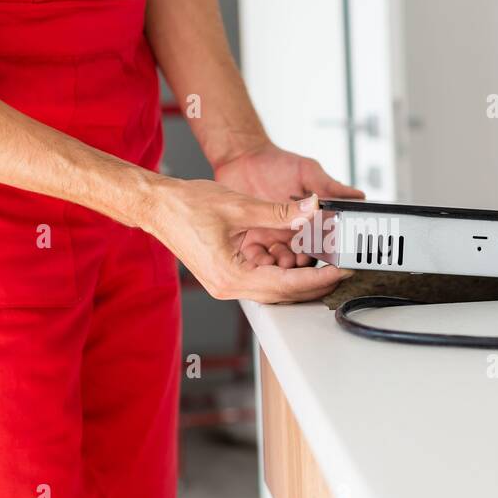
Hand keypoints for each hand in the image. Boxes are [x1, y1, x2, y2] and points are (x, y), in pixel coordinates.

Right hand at [142, 177, 350, 302]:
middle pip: (283, 293)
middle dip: (314, 280)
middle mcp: (229, 286)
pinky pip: (261, 277)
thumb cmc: (185, 206)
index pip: (286, 285)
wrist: (157, 206)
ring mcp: (227, 283)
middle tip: (340, 266)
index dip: (317, 279)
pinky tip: (293, 252)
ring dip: (297, 273)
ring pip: (274, 287)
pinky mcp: (226, 274)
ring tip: (321, 256)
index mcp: (231, 275)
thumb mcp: (239, 205)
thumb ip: (278, 212)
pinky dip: (279, 266)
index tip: (340, 271)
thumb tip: (311, 211)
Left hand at [213, 142, 363, 267]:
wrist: (241, 157)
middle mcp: (292, 230)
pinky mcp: (250, 238)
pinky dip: (262, 260)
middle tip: (302, 259)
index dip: (325, 250)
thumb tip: (358, 196)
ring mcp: (271, 235)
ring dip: (284, 263)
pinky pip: (258, 257)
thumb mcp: (306, 172)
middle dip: (304, 260)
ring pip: (282, 259)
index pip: (323, 240)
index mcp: (309, 218)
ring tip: (284, 259)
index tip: (326, 252)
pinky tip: (263, 258)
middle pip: (303, 255)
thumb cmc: (275, 162)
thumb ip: (329, 185)